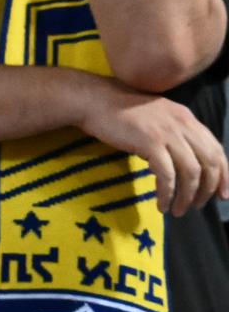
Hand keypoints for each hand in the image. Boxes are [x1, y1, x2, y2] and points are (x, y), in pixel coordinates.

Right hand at [78, 76, 228, 215]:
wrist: (95, 100)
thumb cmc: (120, 111)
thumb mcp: (156, 119)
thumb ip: (172, 135)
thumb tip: (178, 162)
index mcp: (187, 118)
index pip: (216, 149)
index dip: (224, 175)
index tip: (222, 195)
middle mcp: (183, 124)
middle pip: (209, 163)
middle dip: (208, 189)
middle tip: (198, 206)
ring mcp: (167, 133)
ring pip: (191, 172)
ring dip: (188, 196)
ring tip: (178, 210)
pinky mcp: (150, 143)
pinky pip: (167, 175)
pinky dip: (167, 193)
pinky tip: (161, 204)